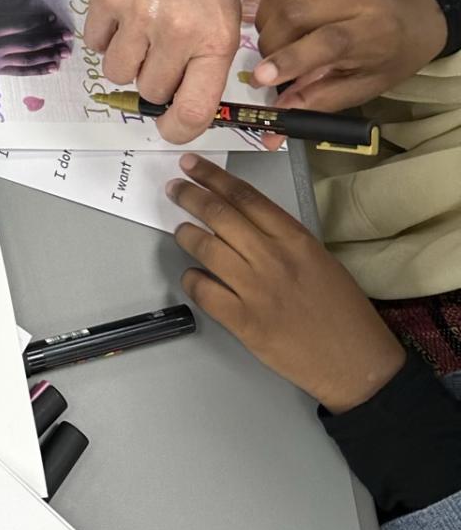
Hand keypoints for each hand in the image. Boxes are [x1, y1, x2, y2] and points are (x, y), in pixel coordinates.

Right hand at [0, 0, 72, 74]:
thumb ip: (5, 5)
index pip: (21, 25)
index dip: (39, 21)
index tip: (53, 17)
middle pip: (29, 43)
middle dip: (51, 38)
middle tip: (67, 35)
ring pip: (29, 59)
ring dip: (49, 55)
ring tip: (66, 51)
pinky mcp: (0, 71)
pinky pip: (22, 72)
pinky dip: (38, 70)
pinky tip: (53, 67)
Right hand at [86, 0, 241, 144]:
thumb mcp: (226, 14)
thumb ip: (207, 60)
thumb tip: (183, 104)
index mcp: (215, 39)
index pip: (192, 110)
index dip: (178, 129)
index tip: (169, 128)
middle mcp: (177, 32)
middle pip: (149, 92)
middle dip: (153, 79)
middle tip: (161, 52)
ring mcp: (137, 15)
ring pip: (118, 74)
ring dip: (127, 61)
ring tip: (140, 32)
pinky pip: (95, 44)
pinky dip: (106, 37)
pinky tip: (123, 13)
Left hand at [168, 156, 404, 411]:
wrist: (356, 363)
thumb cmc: (343, 311)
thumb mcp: (319, 259)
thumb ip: (282, 238)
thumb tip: (241, 221)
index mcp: (295, 239)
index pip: (245, 197)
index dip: (213, 177)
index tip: (192, 166)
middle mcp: (272, 258)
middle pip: (220, 215)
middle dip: (190, 196)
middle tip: (174, 188)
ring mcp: (256, 290)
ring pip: (206, 249)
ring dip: (186, 234)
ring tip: (180, 230)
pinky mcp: (244, 322)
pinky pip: (204, 292)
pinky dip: (191, 279)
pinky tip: (191, 276)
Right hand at [251, 0, 446, 108]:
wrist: (416, 8)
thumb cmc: (392, 53)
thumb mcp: (365, 86)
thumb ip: (319, 100)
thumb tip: (276, 118)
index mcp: (375, 30)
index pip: (326, 40)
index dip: (290, 59)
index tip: (261, 77)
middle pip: (295, 11)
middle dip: (270, 42)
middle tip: (270, 62)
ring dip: (265, 19)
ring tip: (274, 38)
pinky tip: (279, 15)